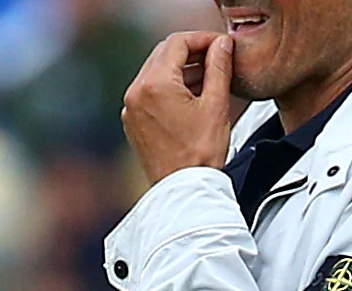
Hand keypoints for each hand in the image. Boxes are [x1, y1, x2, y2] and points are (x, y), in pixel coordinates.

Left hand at [122, 32, 235, 181]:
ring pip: (156, 72)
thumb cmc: (199, 154)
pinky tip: (193, 95)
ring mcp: (130, 109)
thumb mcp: (216, 104)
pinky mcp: (132, 122)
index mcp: (154, 85)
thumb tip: (221, 45)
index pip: (177, 43)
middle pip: (164, 54)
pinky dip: (170, 86)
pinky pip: (150, 92)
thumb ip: (219, 67)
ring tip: (210, 77)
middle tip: (217, 57)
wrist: (183, 190)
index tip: (221, 45)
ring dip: (182, 69)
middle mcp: (135, 94)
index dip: (202, 39)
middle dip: (192, 52)